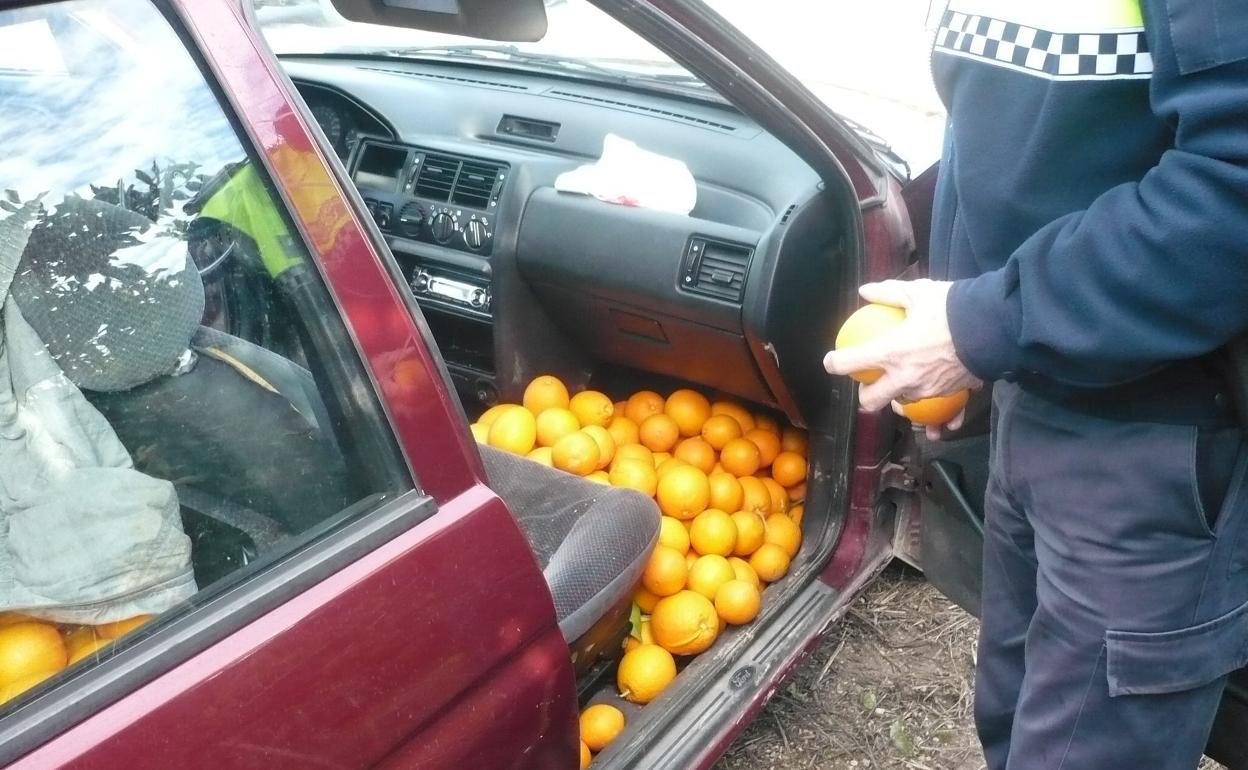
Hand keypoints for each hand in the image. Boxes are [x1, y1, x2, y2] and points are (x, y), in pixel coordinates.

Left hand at [823, 279, 981, 424]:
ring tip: (901, 380)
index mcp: (891, 353)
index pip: (850, 364)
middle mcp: (904, 377)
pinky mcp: (947, 394)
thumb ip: (888, 293)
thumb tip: (865, 291)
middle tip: (869, 382)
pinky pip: (930, 402)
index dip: (835, 363)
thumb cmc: (954, 308)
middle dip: (865, 396)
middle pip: (871, 401)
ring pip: (901, 402)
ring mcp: (926, 390)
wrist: (994, 327)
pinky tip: (929, 384)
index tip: (833, 360)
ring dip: (897, 395)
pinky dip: (926, 396)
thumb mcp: (918, 293)